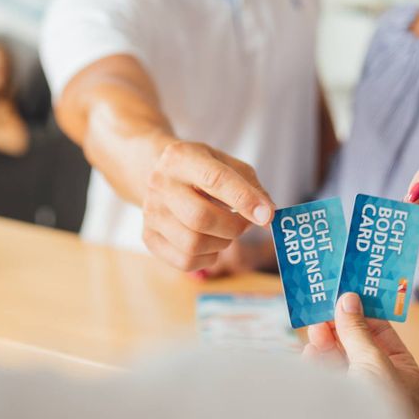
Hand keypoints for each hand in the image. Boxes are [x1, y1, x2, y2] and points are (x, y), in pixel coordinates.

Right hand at [142, 141, 274, 271]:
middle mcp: (160, 183)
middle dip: (233, 227)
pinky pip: (185, 261)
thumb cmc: (200, 168)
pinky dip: (207, 258)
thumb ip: (251, 186)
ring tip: (225, 231)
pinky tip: (210, 243)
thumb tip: (269, 215)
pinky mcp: (149, 236)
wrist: (156, 172)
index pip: (215, 179)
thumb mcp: (226, 163)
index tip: (267, 216)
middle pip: (200, 217)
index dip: (244, 199)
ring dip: (222, 244)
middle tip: (246, 224)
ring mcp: (151, 212)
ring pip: (193, 244)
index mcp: (181, 157)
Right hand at [304, 293, 418, 418]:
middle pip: (360, 345)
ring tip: (314, 326)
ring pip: (340, 360)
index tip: (347, 292)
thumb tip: (349, 299)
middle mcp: (384, 385)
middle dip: (341, 326)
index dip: (366, 312)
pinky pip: (326, 378)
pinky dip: (318, 362)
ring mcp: (359, 397)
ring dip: (327, 342)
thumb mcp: (373, 361)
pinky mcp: (337, 406)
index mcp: (406, 376)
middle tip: (324, 306)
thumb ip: (358, 330)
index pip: (385, 335)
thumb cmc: (379, 409)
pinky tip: (310, 351)